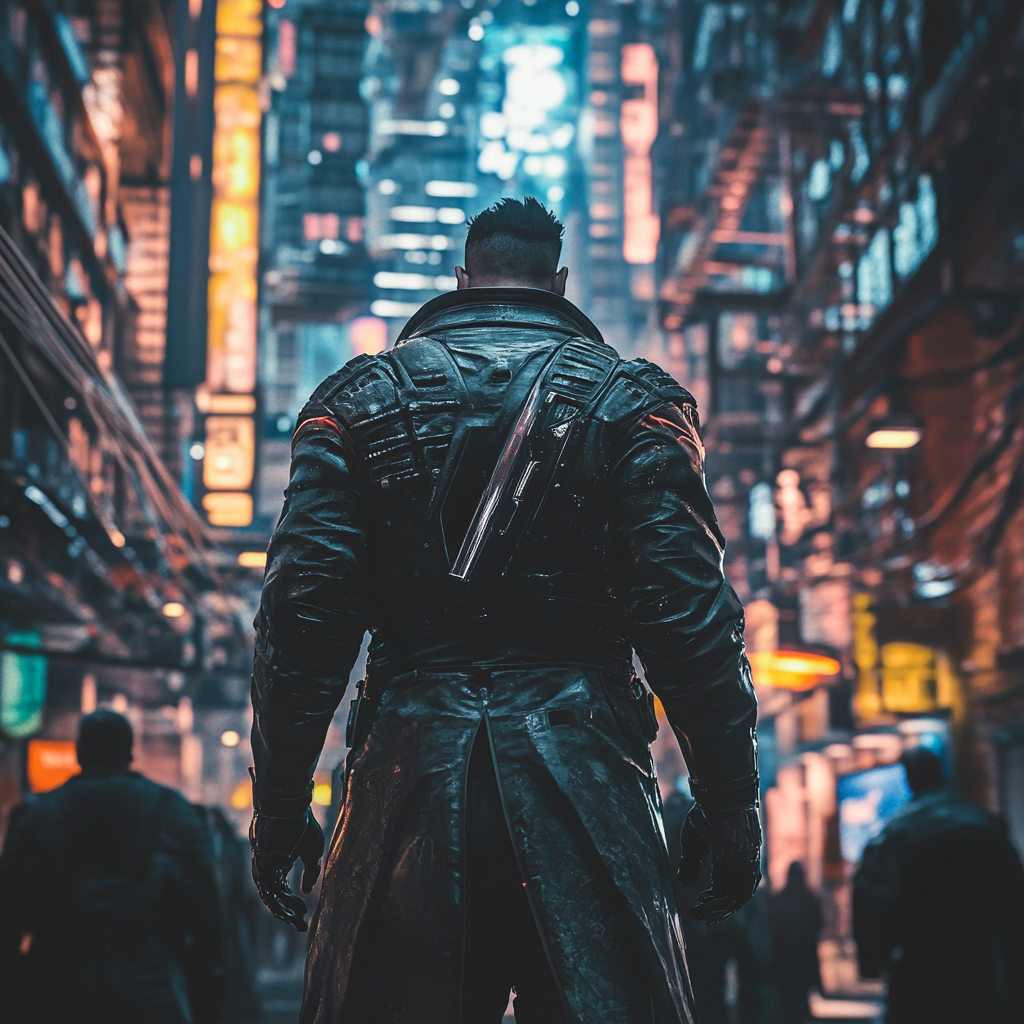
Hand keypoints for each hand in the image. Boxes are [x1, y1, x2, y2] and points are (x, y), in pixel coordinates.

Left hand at [250, 807, 323, 931]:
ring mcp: (264, 869)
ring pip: (271, 898)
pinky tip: (287, 913)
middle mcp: (271, 869)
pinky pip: (266, 892)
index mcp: (282, 863)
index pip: (284, 890)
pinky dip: (276, 904)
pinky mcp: (260, 869)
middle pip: (278, 897)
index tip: (306, 913)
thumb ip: (311, 872)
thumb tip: (307, 890)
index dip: (294, 904)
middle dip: (290, 912)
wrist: (290, 811)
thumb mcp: (313, 852)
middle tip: (302, 925)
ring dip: (284, 912)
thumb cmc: (302, 827)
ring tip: (297, 921)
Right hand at [677, 803, 760, 924]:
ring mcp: (745, 867)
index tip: (696, 905)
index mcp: (726, 856)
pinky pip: (740, 894)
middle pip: (730, 894)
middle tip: (696, 914)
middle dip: (714, 908)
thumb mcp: (692, 842)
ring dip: (718, 909)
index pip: (722, 885)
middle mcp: (738, 865)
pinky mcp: (749, 868)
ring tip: (700, 913)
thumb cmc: (706, 816)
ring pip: (736, 898)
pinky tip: (707, 906)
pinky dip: (724, 904)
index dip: (710, 898)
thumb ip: (689, 863)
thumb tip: (685, 884)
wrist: (721, 801)